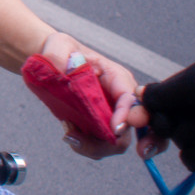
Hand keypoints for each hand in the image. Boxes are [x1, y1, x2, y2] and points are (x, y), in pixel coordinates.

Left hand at [38, 31, 139, 159]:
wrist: (52, 64)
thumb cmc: (62, 51)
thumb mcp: (58, 45)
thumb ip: (58, 55)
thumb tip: (62, 69)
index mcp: (117, 78)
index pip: (131, 98)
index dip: (127, 116)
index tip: (115, 129)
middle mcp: (120, 99)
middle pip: (138, 127)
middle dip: (142, 141)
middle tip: (129, 149)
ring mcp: (112, 115)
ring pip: (118, 142)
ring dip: (96, 145)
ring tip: (69, 132)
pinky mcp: (99, 127)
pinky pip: (100, 146)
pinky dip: (86, 147)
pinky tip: (69, 132)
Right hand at [127, 56, 194, 170]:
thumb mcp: (191, 83)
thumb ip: (161, 92)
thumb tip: (138, 93)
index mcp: (190, 90)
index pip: (158, 103)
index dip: (145, 113)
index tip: (134, 122)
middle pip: (165, 125)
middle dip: (160, 131)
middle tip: (154, 140)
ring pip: (181, 143)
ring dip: (190, 139)